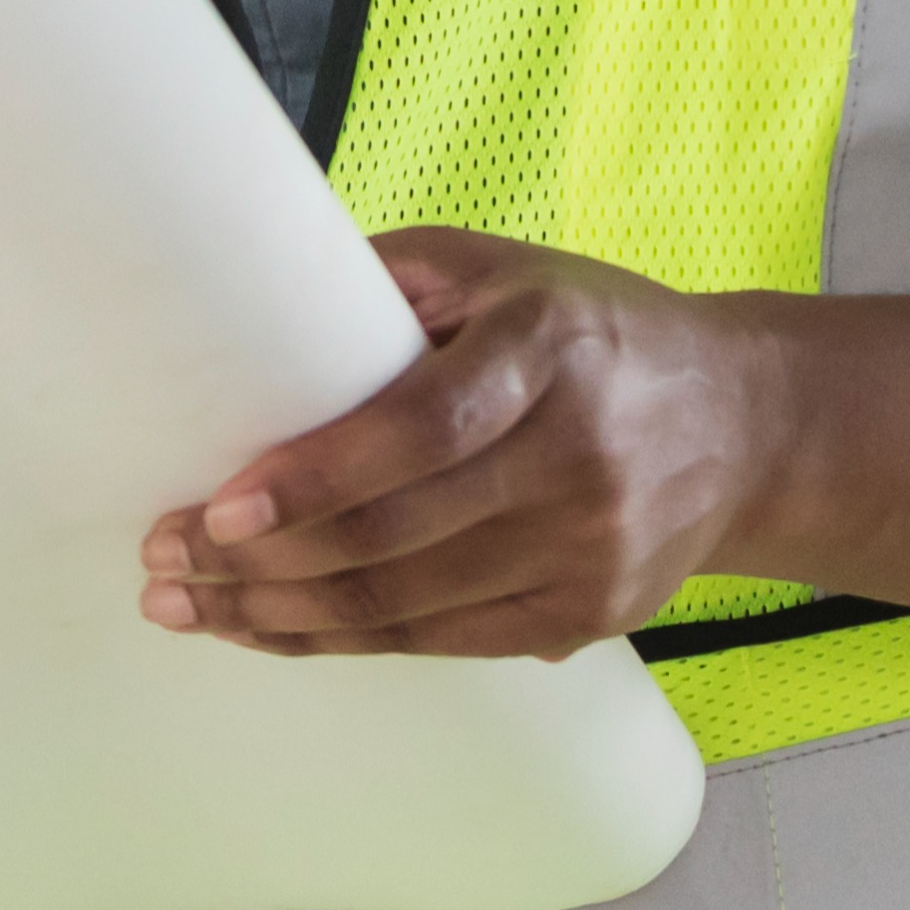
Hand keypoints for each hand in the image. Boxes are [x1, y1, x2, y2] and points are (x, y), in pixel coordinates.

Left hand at [143, 229, 798, 659]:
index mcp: (550, 349)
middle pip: (396, 534)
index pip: (421, 428)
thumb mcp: (503, 268)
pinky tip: (273, 627)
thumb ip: (389, 279)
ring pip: (405, 605)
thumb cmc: (592, 331)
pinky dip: (344, 639)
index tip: (222, 507)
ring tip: (189, 605)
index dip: (316, 477)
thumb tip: (251, 304)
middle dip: (260, 560)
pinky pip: (440, 641)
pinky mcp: (585, 615)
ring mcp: (587, 550)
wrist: (744, 425)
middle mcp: (577, 458)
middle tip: (165, 557)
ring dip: (280, 612)